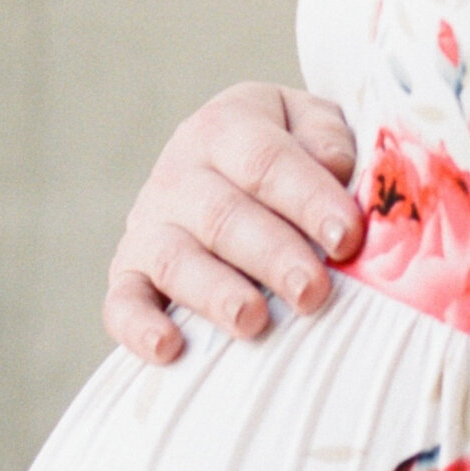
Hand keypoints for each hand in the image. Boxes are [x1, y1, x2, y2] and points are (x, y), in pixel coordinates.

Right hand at [103, 84, 364, 362]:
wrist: (223, 159)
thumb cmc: (285, 150)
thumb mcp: (309, 121)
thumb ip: (326, 137)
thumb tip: (335, 167)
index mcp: (225, 127)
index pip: (265, 161)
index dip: (308, 199)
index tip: (347, 236)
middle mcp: (178, 173)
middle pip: (223, 216)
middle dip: (271, 256)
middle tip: (312, 291)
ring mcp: (148, 224)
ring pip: (175, 260)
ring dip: (215, 293)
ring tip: (253, 320)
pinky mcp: (128, 272)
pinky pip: (122, 301)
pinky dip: (138, 326)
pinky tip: (168, 348)